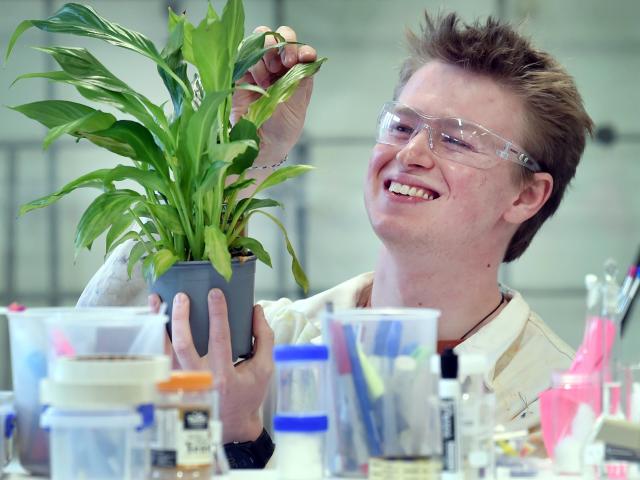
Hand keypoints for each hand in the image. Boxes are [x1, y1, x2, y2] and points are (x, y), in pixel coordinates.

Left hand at [149, 289, 274, 442]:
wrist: (231, 426)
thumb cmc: (248, 395)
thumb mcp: (264, 368)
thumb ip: (264, 338)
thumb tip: (256, 309)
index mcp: (224, 375)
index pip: (219, 338)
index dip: (217, 314)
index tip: (214, 293)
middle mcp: (199, 380)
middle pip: (184, 345)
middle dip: (182, 317)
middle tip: (182, 296)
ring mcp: (180, 383)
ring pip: (164, 351)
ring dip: (160, 323)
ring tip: (156, 299)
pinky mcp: (170, 385)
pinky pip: (158, 358)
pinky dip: (154, 337)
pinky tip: (152, 319)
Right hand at [231, 25, 317, 165]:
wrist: (259, 146)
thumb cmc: (281, 130)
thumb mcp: (298, 105)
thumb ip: (301, 79)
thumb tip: (307, 57)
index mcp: (294, 75)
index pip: (299, 51)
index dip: (301, 48)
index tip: (302, 56)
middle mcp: (276, 69)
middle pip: (279, 39)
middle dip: (283, 44)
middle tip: (285, 60)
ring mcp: (257, 70)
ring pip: (260, 41)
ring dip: (266, 52)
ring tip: (267, 76)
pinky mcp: (239, 74)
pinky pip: (242, 54)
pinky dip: (251, 60)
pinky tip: (257, 78)